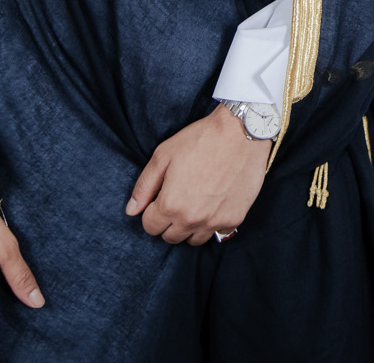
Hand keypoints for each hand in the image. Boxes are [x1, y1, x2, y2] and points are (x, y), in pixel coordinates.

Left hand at [125, 106, 271, 244]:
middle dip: (168, 221)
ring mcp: (214, 222)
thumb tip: (131, 210)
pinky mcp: (234, 219)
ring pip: (192, 240)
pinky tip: (213, 203)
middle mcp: (191, 219)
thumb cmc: (201, 140)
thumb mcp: (163, 156)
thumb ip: (144, 186)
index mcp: (170, 205)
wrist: (242, 133)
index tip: (161, 198)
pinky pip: (216, 233)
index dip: (152, 211)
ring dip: (189, 226)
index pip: (150, 226)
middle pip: (170, 237)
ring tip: (195, 203)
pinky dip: (211, 223)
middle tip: (178, 199)